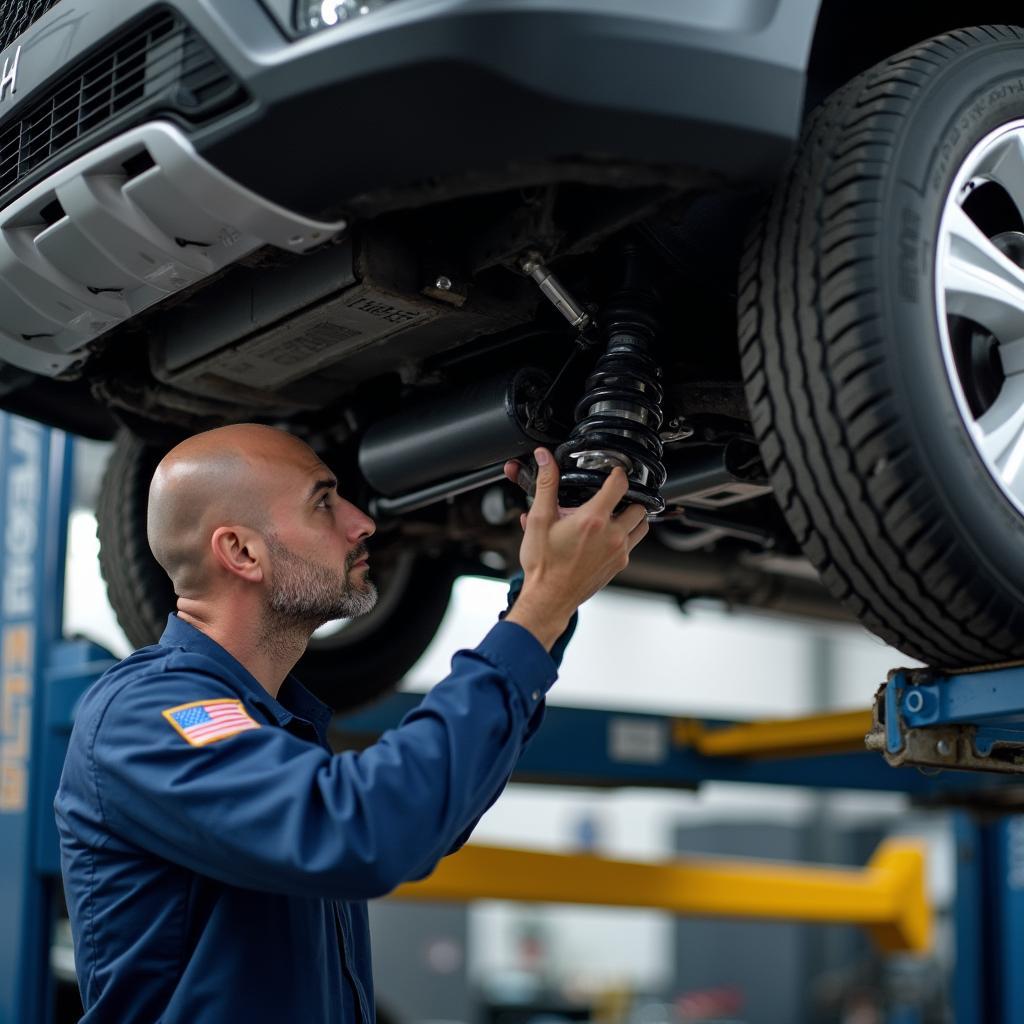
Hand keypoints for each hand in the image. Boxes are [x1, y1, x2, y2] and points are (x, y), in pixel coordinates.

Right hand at [505, 448, 648, 648]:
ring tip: (613, 515)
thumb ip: (546, 485)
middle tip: (612, 497)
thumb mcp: (539, 520)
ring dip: (632, 517)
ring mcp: (619, 552)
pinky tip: (605, 536)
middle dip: (628, 498)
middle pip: (639, 506)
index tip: (614, 472)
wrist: (549, 598)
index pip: (619, 485)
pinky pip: (632, 545)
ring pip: (642, 526)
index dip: (618, 473)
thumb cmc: (543, 565)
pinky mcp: (619, 565)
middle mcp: (612, 536)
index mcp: (593, 520)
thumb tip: (544, 460)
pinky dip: (625, 536)